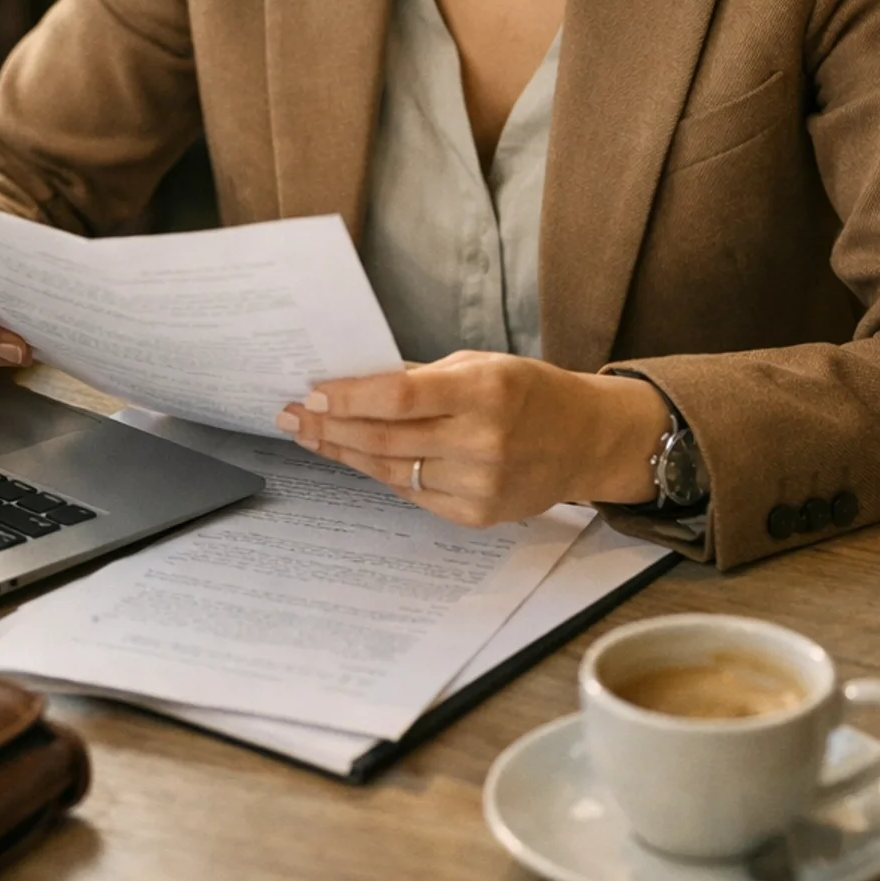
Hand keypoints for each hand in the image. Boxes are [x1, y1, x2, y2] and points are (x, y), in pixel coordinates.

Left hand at [275, 353, 663, 525]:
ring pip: (392, 471)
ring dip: (345, 453)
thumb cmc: (528, 392)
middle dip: (330, 427)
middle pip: (386, 439)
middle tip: (292, 416)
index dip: (349, 398)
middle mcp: (483, 441)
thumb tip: (355, 383)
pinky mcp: (477, 514)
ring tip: (311, 436)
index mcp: (485, 392)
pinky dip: (383, 474)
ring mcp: (480, 484)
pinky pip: (414, 493)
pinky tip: (357, 457)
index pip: (399, 397)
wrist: (587, 439)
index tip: (313, 393)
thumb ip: (423, 379)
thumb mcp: (481, 365)